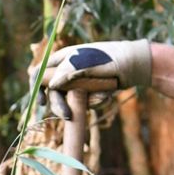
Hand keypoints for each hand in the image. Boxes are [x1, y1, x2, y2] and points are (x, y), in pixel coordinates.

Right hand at [32, 39, 151, 119]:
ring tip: (103, 94)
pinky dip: (97, 101)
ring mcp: (80, 82)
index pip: (40, 73)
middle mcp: (68, 70)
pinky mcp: (91, 91)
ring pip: (71, 100)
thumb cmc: (112, 59)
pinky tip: (109, 94)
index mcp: (63, 59)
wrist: (136, 65)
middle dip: (60, 104)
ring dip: (85, 103)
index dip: (37, 88)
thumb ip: (68, 72)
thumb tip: (51, 85)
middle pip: (53, 92)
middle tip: (68, 116)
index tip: (42, 102)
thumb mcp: (88, 63)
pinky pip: (87, 103)